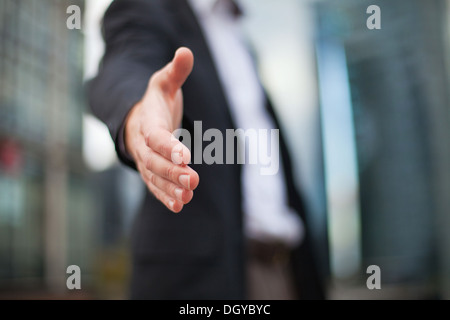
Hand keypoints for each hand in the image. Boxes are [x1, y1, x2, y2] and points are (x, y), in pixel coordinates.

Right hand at [124, 47, 198, 212]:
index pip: (156, 136)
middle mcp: (143, 144)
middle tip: (193, 180)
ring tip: (187, 197)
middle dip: (172, 172)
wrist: (137, 118)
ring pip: (154, 177)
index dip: (169, 146)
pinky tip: (178, 205)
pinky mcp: (150, 171)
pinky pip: (154, 186)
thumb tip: (186, 51)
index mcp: (147, 121)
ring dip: (170, 188)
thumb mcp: (165, 82)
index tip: (186, 156)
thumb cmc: (156, 100)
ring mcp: (145, 160)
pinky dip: (165, 196)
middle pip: (155, 161)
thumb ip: (176, 71)